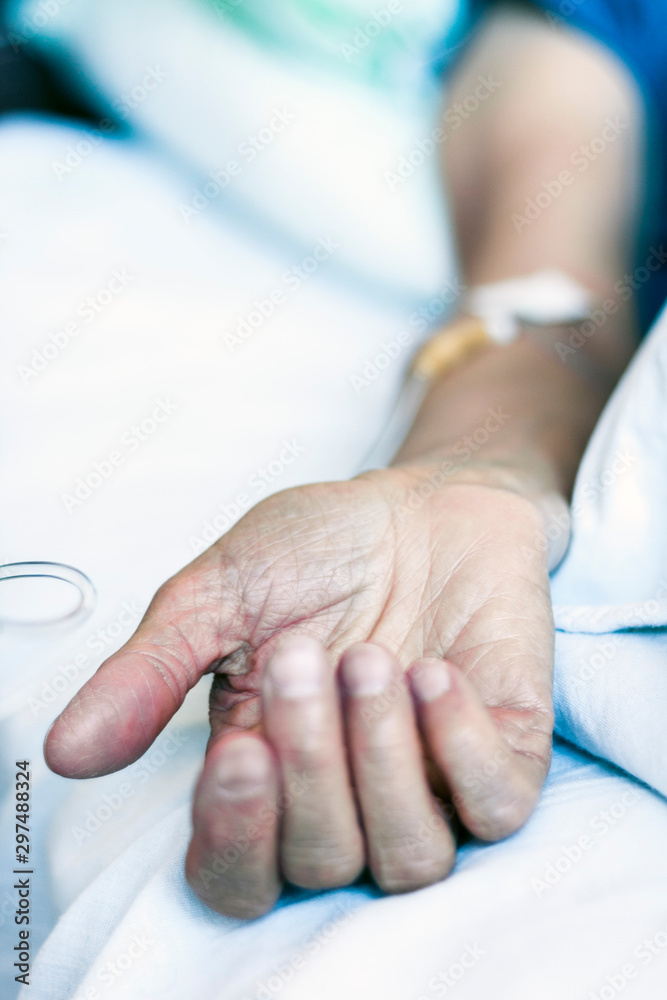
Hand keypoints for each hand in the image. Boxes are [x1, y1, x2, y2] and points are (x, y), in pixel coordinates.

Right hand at [45, 464, 555, 915]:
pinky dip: (460, 748)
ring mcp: (433, 782)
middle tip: (305, 655)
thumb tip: (69, 751)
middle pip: (323, 861)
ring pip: (410, 857)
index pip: (241, 875)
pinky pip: (496, 808)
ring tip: (369, 658)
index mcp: (269, 776)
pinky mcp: (506, 751)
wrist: (426, 502)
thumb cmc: (321, 549)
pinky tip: (433, 673)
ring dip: (380, 757)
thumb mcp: (220, 596)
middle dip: (311, 761)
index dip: (235, 837)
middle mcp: (350, 797)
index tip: (237, 750)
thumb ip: (151, 673)